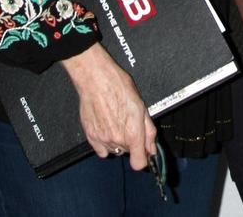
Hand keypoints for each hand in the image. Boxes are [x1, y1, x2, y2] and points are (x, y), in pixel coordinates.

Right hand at [60, 44, 155, 169]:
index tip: (144, 151)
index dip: (144, 158)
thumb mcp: (142, 106)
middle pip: (128, 152)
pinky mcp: (91, 136)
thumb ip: (149, 131)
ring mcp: (103, 139)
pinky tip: (107, 128)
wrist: (96, 79)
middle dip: (131, 142)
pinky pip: (101, 150)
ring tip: (116, 122)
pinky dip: (105, 143)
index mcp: (133, 134)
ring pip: (115, 150)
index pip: (139, 163)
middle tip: (129, 123)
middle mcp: (117, 140)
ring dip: (118, 141)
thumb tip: (151, 148)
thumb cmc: (119, 87)